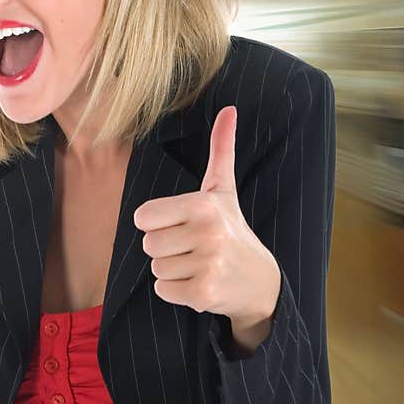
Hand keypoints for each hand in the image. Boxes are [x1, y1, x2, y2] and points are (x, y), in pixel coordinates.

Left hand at [133, 105, 280, 327]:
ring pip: (156, 269)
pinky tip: (201, 283)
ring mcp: (207, 266)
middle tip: (193, 248)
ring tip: (199, 265)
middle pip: (148, 245)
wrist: (260, 282)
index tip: (183, 225)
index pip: (143, 217)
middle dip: (166, 249)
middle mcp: (208, 233)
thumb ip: (221, 149)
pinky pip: (163, 290)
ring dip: (172, 271)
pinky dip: (176, 292)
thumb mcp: (223, 190)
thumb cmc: (232, 230)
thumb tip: (229, 109)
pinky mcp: (204, 294)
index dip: (158, 223)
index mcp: (203, 205)